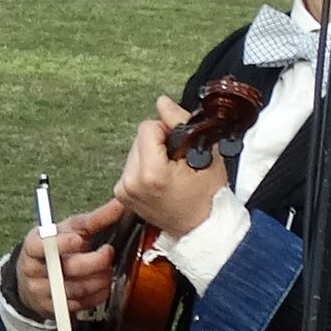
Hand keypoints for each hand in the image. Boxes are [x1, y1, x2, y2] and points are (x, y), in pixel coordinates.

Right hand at [3, 198, 127, 322]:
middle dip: (95, 261)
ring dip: (100, 279)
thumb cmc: (53, 249)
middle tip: (107, 253)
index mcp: (34, 245)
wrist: (33, 279)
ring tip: (107, 269)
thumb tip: (119, 204)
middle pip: (68, 268)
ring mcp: (42, 291)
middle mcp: (34, 269)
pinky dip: (97, 294)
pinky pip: (81, 304)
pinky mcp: (53, 309)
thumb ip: (93, 219)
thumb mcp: (68, 230)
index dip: (60, 243)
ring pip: (78, 288)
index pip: (41, 245)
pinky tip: (101, 285)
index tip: (78, 239)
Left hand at [116, 97, 234, 240]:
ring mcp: (124, 190)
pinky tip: (162, 178)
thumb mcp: (205, 153)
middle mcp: (131, 182)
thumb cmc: (209, 196)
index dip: (168, 131)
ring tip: (171, 171)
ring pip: (134, 150)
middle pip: (139, 137)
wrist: (202, 228)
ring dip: (152, 154)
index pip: (148, 127)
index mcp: (150, 173)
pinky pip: (131, 165)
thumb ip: (180, 123)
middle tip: (178, 160)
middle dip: (159, 142)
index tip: (181, 146)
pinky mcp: (122, 194)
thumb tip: (163, 102)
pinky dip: (145, 166)